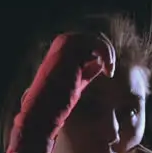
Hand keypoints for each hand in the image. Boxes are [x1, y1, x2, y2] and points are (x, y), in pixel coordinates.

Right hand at [4, 33, 115, 152]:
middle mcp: (59, 46)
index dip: (99, 55)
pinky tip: (107, 70)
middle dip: (104, 52)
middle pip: (91, 39)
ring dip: (106, 53)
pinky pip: (96, 44)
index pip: (86, 45)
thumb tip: (100, 65)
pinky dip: (105, 55)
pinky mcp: (69, 52)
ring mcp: (63, 47)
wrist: (42, 113)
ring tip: (109, 70)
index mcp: (59, 53)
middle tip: (109, 70)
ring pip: (94, 39)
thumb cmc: (57, 104)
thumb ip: (86, 71)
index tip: (105, 72)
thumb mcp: (76, 83)